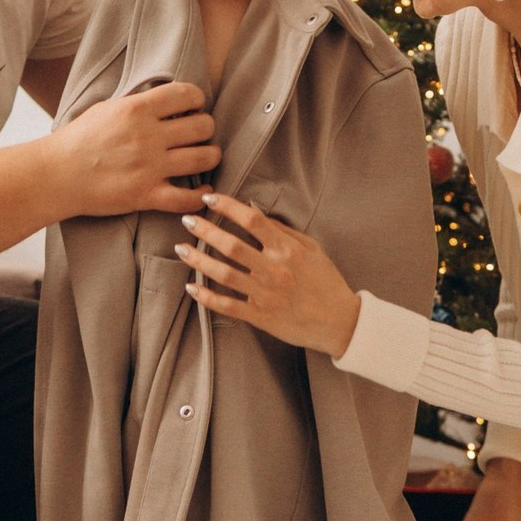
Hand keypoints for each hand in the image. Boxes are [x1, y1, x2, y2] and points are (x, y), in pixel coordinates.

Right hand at [55, 82, 219, 215]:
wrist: (56, 175)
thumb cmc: (77, 140)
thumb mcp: (106, 109)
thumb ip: (137, 104)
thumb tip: (164, 99)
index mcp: (137, 109)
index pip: (187, 94)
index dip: (197, 99)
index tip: (193, 107)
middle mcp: (147, 136)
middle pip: (203, 126)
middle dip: (206, 128)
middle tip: (200, 133)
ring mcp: (149, 167)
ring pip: (204, 158)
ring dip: (211, 157)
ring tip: (206, 157)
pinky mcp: (146, 196)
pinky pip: (188, 198)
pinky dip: (202, 196)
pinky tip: (204, 191)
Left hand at [174, 192, 361, 357]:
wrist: (339, 322)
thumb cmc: (325, 281)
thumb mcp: (311, 248)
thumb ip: (282, 229)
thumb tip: (252, 210)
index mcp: (288, 249)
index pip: (252, 221)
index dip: (228, 207)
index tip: (210, 198)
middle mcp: (275, 270)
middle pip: (231, 246)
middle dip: (205, 230)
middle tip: (187, 220)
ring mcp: (266, 295)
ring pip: (224, 274)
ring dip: (198, 260)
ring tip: (181, 248)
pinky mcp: (261, 316)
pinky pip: (227, 305)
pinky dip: (206, 297)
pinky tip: (190, 287)